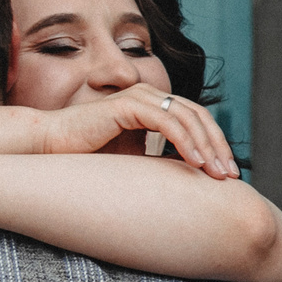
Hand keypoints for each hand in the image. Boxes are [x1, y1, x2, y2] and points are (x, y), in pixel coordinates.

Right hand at [20, 86, 236, 176]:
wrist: (50, 147)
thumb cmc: (88, 157)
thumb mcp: (135, 160)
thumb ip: (160, 161)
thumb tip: (190, 184)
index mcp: (154, 105)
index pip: (197, 120)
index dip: (216, 144)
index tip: (227, 174)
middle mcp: (150, 96)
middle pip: (200, 116)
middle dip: (219, 146)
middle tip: (231, 175)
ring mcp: (139, 98)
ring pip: (188, 118)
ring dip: (207, 147)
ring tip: (217, 173)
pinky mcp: (127, 106)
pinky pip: (166, 122)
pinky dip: (185, 142)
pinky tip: (195, 164)